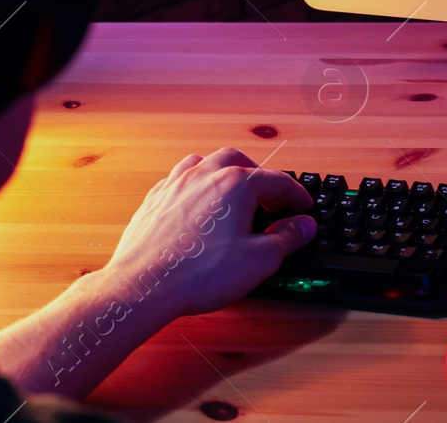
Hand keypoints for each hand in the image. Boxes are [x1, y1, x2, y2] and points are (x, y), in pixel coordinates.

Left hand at [100, 147, 314, 318]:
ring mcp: (176, 184)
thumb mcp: (259, 260)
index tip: (303, 207)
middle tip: (270, 197)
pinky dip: (196, 185)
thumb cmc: (198, 274)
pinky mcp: (155, 199)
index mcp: (236, 184)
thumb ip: (287, 238)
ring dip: (225, 172)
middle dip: (260, 175)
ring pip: (206, 162)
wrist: (143, 286)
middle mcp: (205, 175)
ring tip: (234, 193)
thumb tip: (304, 225)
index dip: (296, 195)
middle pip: (240, 160)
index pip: (277, 180)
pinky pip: (180, 179)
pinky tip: (199, 204)